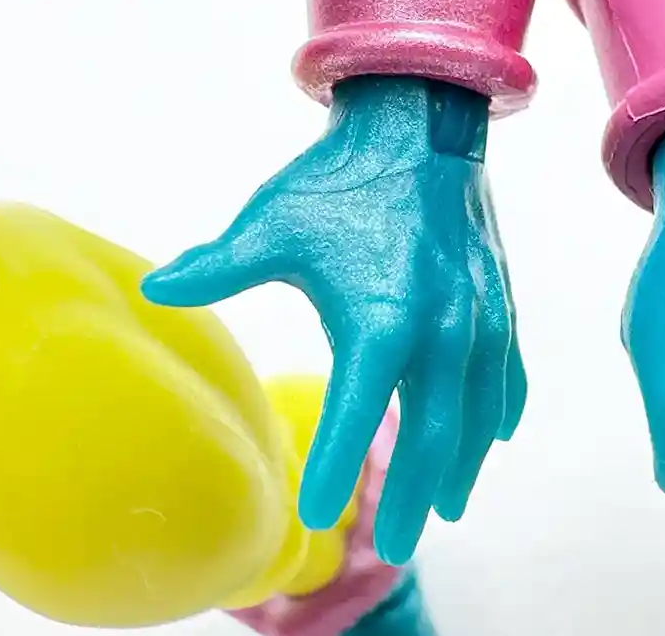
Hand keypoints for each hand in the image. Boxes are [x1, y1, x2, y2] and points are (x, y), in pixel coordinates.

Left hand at [142, 76, 525, 563]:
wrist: (420, 117)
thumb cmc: (343, 175)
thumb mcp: (273, 223)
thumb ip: (219, 267)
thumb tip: (156, 289)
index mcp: (381, 318)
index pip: (358, 414)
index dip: (335, 467)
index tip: (314, 514)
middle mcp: (440, 328)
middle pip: (432, 435)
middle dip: (411, 495)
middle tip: (392, 546)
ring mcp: (478, 316)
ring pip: (477, 414)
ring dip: (462, 465)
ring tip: (445, 508)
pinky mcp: (498, 298)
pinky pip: (507, 371)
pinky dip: (499, 410)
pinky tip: (493, 436)